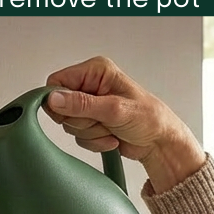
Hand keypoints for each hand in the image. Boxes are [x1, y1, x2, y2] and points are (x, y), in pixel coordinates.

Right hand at [44, 55, 206, 193]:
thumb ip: (81, 104)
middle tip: (103, 121)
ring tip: (111, 129)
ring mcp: (90, 106)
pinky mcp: (91, 123)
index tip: (72, 114)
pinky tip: (111, 137)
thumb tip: (53, 99)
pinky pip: (78, 138)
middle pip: (61, 107)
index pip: (57, 82)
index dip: (58, 101)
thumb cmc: (149, 118)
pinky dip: (94, 142)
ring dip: (90, 133)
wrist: (160, 142)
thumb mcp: (114, 109)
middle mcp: (90, 86)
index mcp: (96, 71)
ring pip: (69, 125)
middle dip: (82, 121)